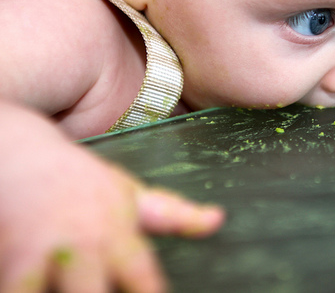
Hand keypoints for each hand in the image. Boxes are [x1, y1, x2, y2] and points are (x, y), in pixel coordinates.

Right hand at [0, 139, 224, 292]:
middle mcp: (85, 247)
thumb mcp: (129, 193)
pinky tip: (33, 290)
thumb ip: (172, 214)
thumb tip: (218, 220)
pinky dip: (21, 290)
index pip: (146, 283)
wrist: (20, 152)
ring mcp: (42, 256)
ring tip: (67, 292)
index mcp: (118, 235)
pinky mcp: (9, 261)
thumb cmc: (81, 181)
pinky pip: (15, 290)